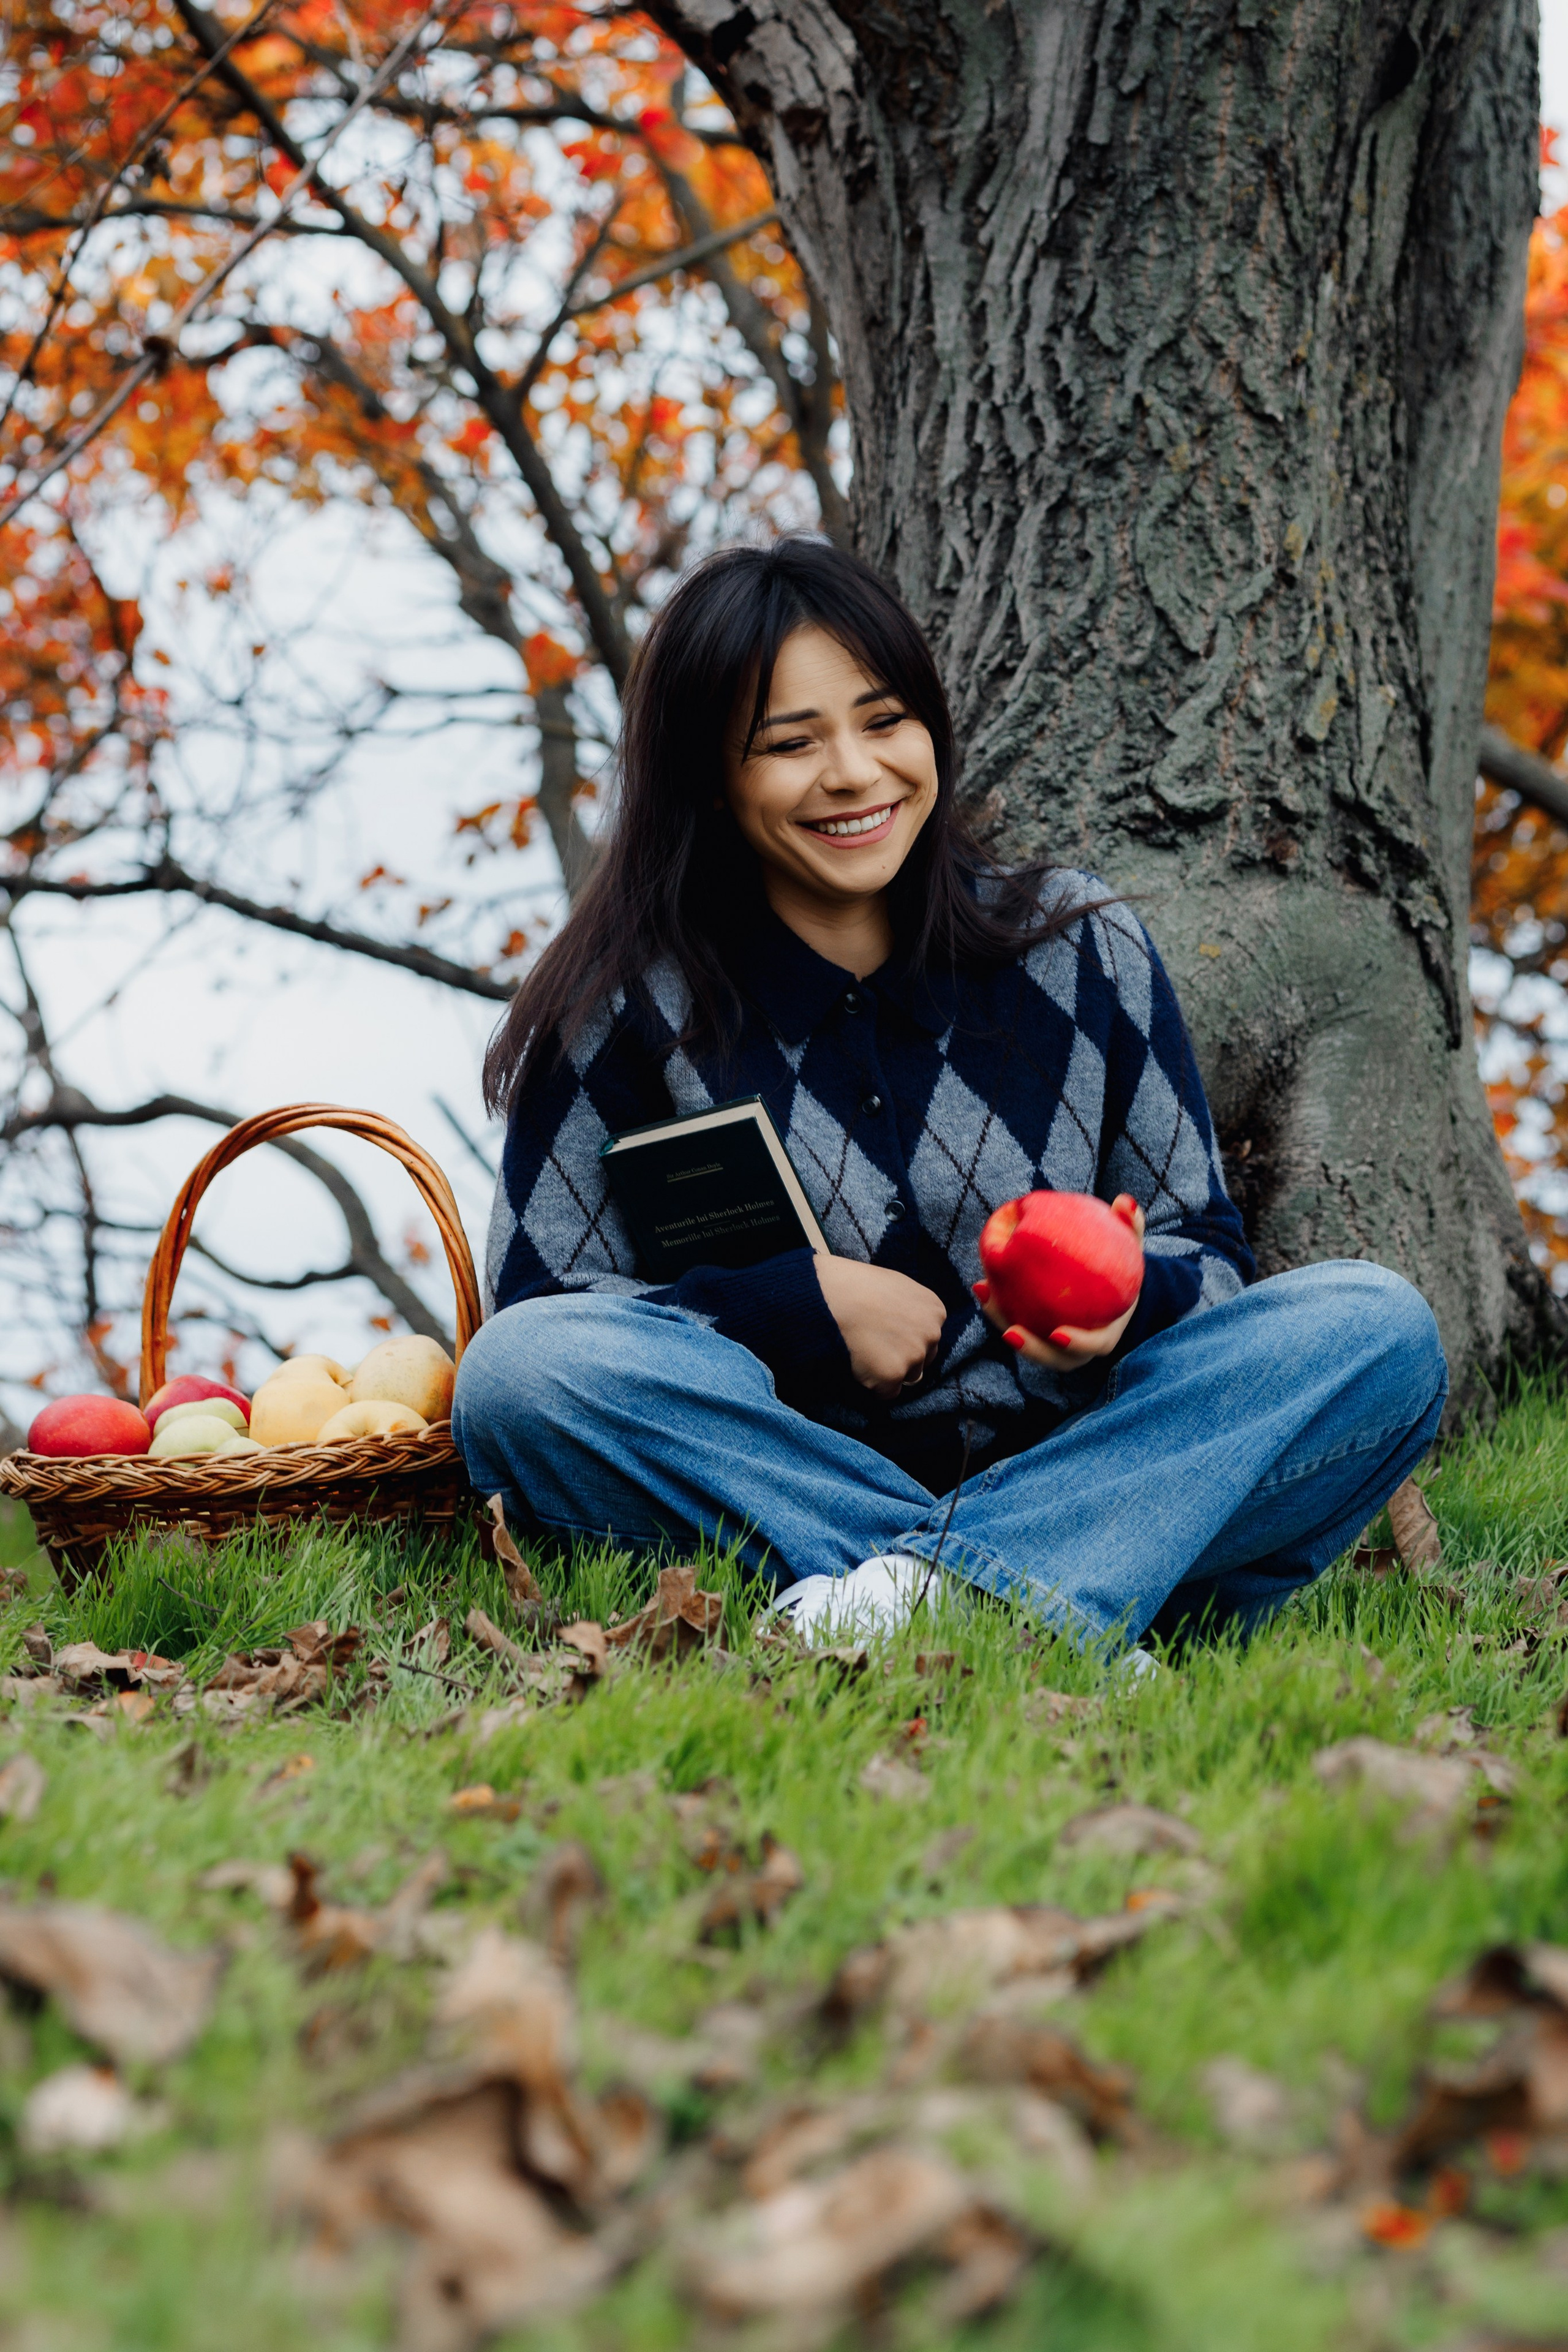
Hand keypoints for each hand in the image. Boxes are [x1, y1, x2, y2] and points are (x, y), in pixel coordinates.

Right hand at [813, 1256, 945, 1398]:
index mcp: (935, 1311)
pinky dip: (875, 1384)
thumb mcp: (898, 1286)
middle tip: (876, 1345)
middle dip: (903, 1356)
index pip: (930, 1337)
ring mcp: (914, 1355)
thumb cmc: (858, 1286)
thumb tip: (906, 1324)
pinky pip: (887, 1392)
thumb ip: (912, 1308)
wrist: (833, 1295)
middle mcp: (932, 1334)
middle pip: (924, 1358)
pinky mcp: (893, 1375)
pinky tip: (859, 1364)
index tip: (889, 1333)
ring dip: (890, 1371)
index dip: (907, 1338)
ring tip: (866, 1353)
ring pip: (908, 1376)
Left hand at [973, 1195, 1145, 1370]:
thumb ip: (1131, 1226)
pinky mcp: (1036, 1332)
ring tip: (986, 1296)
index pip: (1094, 1346)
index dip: (1078, 1343)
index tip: (1057, 1333)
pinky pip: (1016, 1323)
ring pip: (1028, 1345)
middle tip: (1011, 1331)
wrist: (1111, 1287)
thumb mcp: (1130, 1246)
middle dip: (1031, 1349)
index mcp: (1106, 1333)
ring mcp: (1055, 1345)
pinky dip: (999, 1308)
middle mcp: (1080, 1346)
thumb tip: (1126, 1201)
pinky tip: (982, 1284)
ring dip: (1003, 1324)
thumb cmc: (1122, 1267)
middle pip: (1054, 1358)